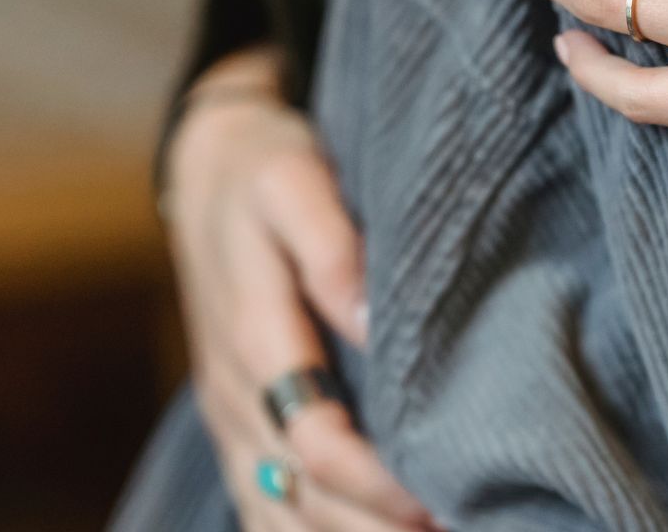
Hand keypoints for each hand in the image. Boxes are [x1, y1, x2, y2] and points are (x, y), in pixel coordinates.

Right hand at [163, 45, 436, 530]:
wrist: (206, 170)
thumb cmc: (265, 171)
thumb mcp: (293, 179)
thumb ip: (331, 248)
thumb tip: (372, 319)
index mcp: (253, 336)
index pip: (315, 441)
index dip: (376, 483)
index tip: (444, 496)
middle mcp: (236, 395)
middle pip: (302, 498)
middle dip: (376, 529)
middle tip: (460, 528)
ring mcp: (232, 420)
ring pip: (279, 516)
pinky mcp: (238, 430)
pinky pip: (263, 511)